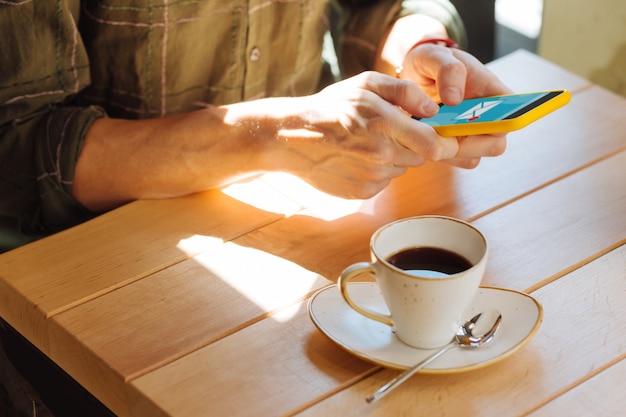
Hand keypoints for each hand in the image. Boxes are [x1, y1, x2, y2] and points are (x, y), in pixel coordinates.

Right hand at [269, 71, 500, 197]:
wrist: (291, 140)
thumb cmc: (330, 108)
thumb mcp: (366, 84)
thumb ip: (404, 92)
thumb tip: (433, 110)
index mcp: (383, 124)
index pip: (434, 145)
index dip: (451, 144)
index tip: (457, 140)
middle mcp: (380, 155)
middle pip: (422, 158)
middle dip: (418, 145)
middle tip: (396, 132)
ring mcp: (371, 178)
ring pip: (402, 169)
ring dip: (396, 157)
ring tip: (369, 143)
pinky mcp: (362, 193)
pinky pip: (384, 181)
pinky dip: (378, 170)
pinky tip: (358, 158)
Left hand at [394, 44, 509, 167]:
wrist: (414, 76)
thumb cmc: (431, 63)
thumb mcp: (435, 56)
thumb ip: (449, 70)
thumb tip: (455, 99)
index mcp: (493, 92)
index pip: (514, 115)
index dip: (503, 124)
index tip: (476, 122)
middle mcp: (489, 118)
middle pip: (496, 145)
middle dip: (469, 144)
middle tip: (442, 131)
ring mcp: (472, 135)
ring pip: (473, 157)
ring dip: (452, 152)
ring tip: (430, 132)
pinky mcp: (455, 147)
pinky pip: (455, 161)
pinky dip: (440, 155)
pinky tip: (425, 140)